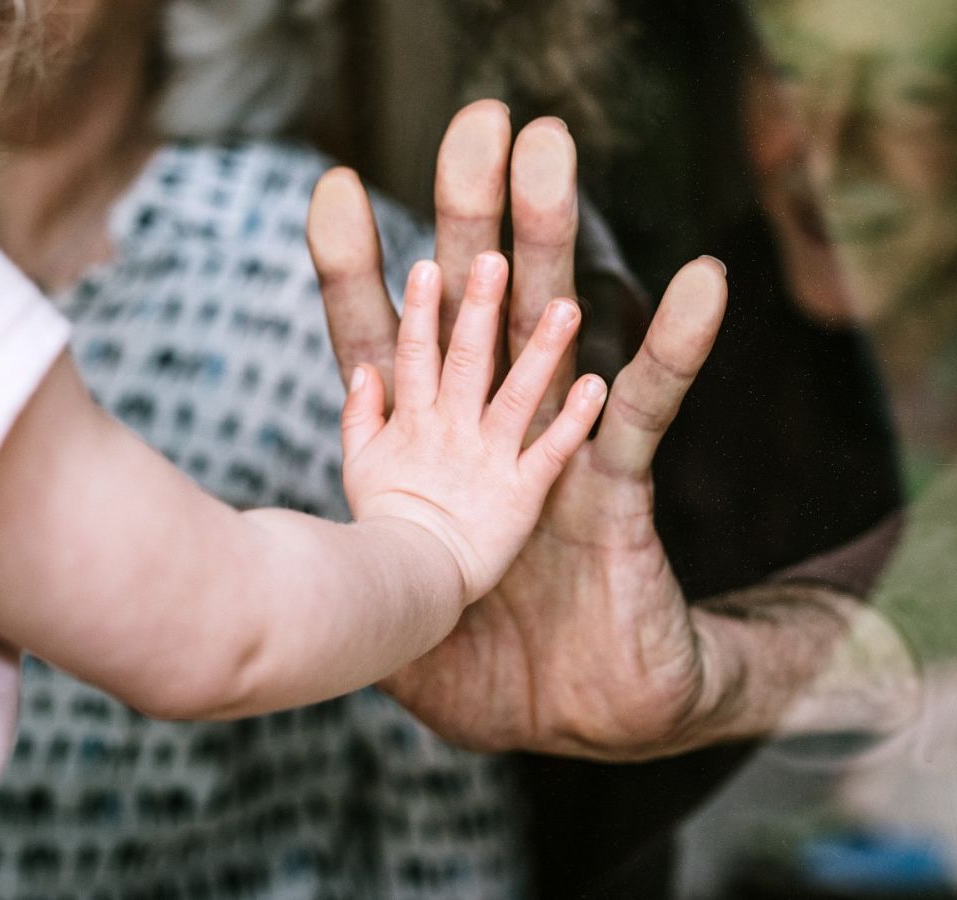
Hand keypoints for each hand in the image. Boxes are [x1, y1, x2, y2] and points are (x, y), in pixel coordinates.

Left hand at [310, 100, 735, 758]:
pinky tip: (699, 286)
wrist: (575, 718)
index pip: (385, 350)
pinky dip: (671, 352)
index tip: (334, 190)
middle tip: (475, 126)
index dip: (359, 279)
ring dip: (554, 246)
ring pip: (551, 333)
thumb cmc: (481, 671)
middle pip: (471, 309)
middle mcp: (489, 435)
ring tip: (554, 158)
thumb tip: (273, 554)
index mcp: (427, 458)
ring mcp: (552, 453)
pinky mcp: (615, 491)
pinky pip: (645, 415)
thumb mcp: (387, 620)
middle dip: (468, 219)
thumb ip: (339, 571)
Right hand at [341, 253, 606, 602]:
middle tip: (494, 259)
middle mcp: (451, 431)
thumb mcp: (359, 466)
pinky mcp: (520, 494)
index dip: (421, 311)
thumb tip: (362, 368)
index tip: (426, 264)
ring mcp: (487, 460)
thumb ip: (360, 414)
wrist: (404, 587)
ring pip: (516, 395)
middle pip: (465, 360)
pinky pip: (549, 452)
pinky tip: (597, 386)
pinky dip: (573, 421)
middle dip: (478, 308)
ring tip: (567, 308)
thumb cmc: (384, 527)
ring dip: (542, 351)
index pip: (415, 354)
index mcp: (414, 420)